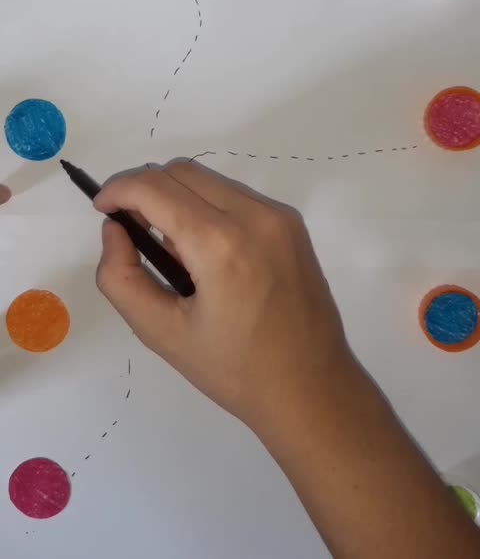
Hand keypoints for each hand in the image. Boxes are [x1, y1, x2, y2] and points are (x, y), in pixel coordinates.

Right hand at [94, 160, 349, 432]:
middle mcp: (254, 217)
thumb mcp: (161, 332)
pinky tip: (205, 253)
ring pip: (209, 180)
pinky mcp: (292, 224)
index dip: (118, 190)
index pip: (155, 188)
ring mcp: (279, 216)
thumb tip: (114, 229)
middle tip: (130, 229)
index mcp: (221, 245)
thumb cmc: (234, 370)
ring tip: (171, 250)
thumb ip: (121, 277)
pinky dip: (207, 207)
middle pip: (182, 172)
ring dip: (177, 197)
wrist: (311, 388)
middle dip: (145, 189)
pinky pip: (236, 196)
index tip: (102, 209)